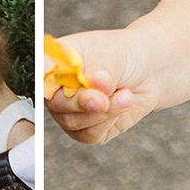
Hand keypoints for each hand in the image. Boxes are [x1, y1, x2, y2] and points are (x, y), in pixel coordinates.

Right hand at [45, 29, 155, 144]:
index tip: (50, 70)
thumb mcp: (115, 55)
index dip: (42, 74)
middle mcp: (58, 88)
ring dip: (105, 111)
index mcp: (57, 61)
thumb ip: (103, 71)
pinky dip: (110, 120)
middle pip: (54, 103)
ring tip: (125, 95)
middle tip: (104, 98)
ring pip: (74, 122)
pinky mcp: (86, 129)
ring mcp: (70, 111)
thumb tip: (96, 82)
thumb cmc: (126, 55)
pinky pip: (90, 134)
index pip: (40, 69)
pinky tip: (122, 104)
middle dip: (82, 102)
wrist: (149, 72)